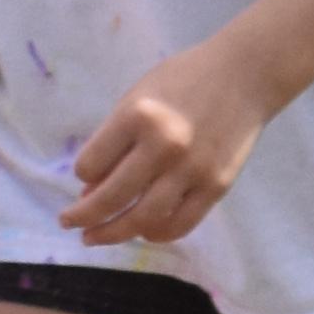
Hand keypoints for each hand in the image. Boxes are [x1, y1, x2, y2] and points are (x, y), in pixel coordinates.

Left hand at [60, 40, 266, 248]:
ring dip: (112, 233)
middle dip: (82, 216)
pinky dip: (156, 234)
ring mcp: (192, 170)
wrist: (245, 76)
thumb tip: (91, 189)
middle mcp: (164, 146)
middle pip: (110, 198)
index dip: (82, 174)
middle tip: (69, 223)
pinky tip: (143, 231)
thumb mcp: (138, 96)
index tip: (86, 175)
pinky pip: (180, 225)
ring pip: (142, 219)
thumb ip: (113, 139)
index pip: (89, 165)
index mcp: (138, 116)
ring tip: (95, 237)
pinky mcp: (216, 187)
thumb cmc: (185, 78)